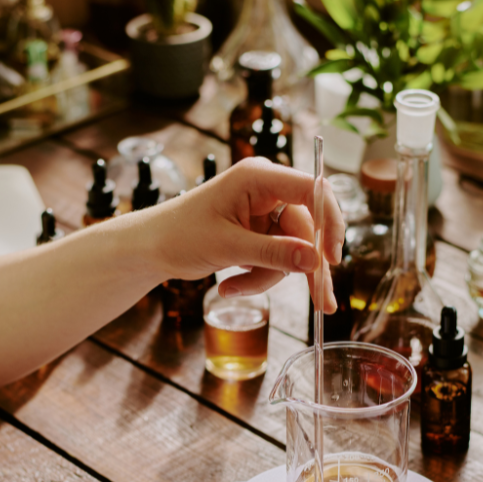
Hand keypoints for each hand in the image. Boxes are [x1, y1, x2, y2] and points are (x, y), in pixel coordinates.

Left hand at [144, 157, 345, 312]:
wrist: (150, 248)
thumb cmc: (179, 234)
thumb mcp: (228, 247)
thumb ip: (275, 253)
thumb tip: (315, 261)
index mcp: (259, 177)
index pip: (313, 190)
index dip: (330, 222)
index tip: (333, 258)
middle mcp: (267, 190)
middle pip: (308, 229)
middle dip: (305, 267)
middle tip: (323, 304)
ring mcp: (264, 213)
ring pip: (292, 250)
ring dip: (269, 276)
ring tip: (233, 288)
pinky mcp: (259, 233)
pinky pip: (277, 258)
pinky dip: (259, 276)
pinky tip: (231, 285)